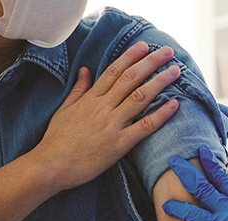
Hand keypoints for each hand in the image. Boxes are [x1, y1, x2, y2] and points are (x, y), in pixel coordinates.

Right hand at [30, 41, 179, 190]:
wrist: (50, 166)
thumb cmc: (56, 140)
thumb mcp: (64, 110)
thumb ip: (78, 89)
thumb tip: (85, 69)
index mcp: (90, 99)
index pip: (113, 71)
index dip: (131, 56)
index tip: (144, 46)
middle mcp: (103, 107)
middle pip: (131, 78)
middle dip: (151, 62)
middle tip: (168, 51)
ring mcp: (112, 125)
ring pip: (140, 97)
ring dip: (160, 82)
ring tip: (176, 70)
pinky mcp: (119, 144)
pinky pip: (144, 126)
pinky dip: (161, 115)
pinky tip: (175, 104)